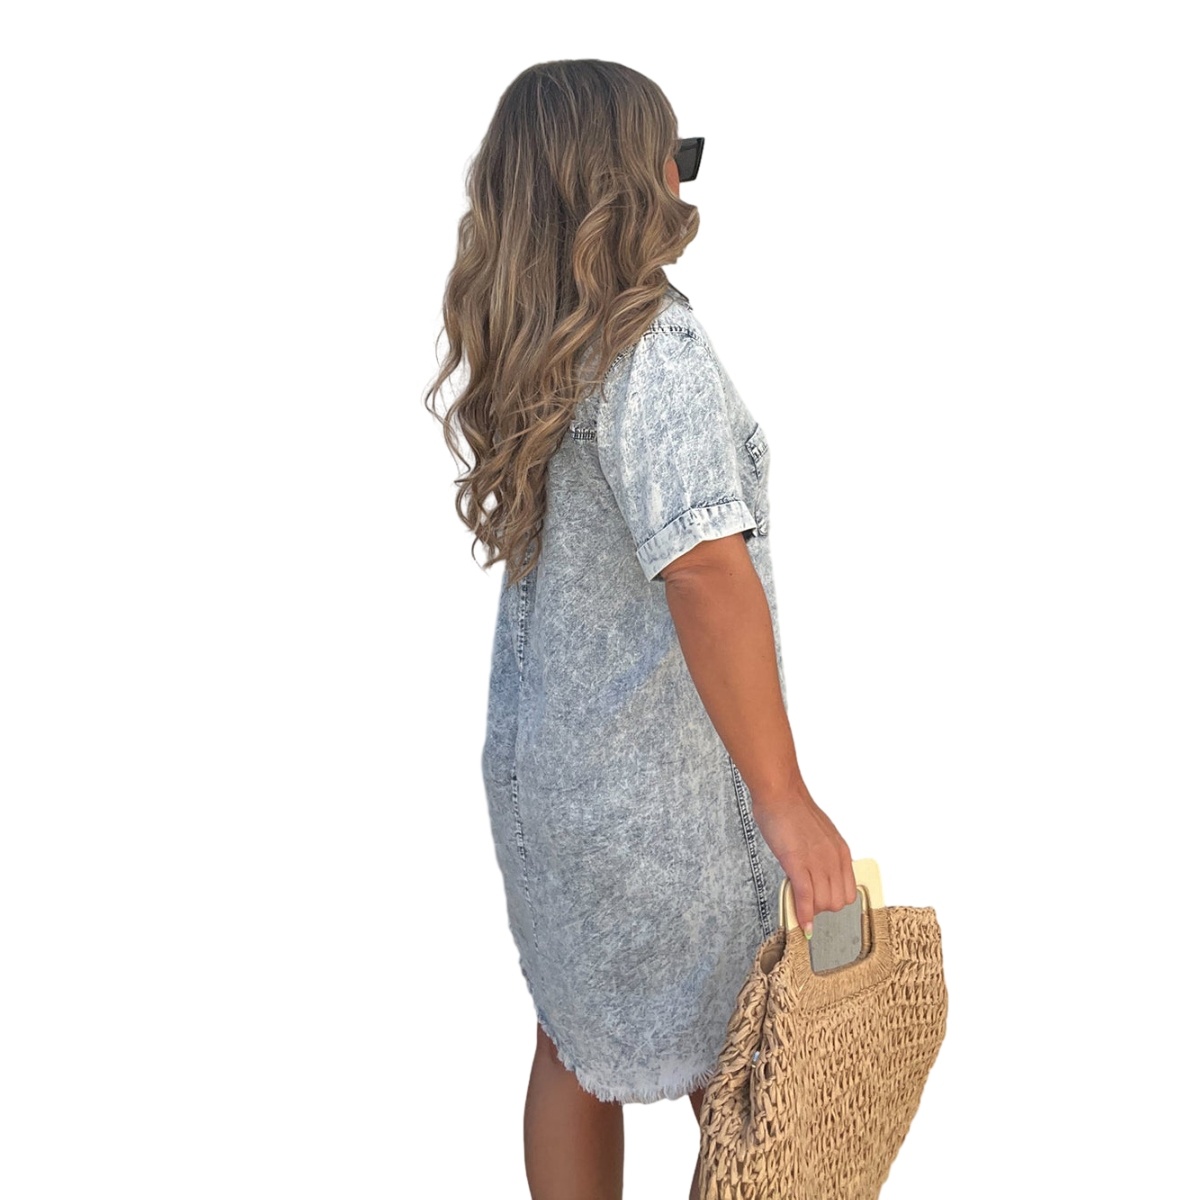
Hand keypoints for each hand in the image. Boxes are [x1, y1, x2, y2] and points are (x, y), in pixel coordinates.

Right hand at [751, 792, 857, 937]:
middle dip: (822, 909)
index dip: (833, 902)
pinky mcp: (797, 862)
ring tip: (799, 906)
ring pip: (823, 903)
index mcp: (841, 852)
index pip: (849, 892)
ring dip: (811, 912)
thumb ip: (824, 855)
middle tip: (807, 904)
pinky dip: (802, 914)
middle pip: (837, 902)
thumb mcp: (820, 835)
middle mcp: (834, 859)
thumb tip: (817, 873)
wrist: (780, 794)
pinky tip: (800, 921)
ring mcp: (817, 862)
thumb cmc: (794, 810)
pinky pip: (805, 897)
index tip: (821, 904)